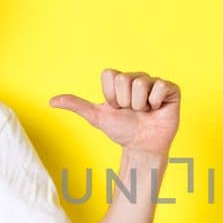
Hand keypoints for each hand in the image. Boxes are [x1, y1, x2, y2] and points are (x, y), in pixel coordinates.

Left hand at [50, 69, 180, 156]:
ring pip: (141, 84)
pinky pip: (160, 86)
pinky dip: (156, 102)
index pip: (110, 76)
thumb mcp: (97, 117)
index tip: (116, 108)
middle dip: (126, 101)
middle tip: (132, 111)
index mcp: (120, 81)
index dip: (111, 96)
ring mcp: (154, 82)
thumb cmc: (122, 131)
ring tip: (145, 112)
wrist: (142, 147)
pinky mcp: (170, 89)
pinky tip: (157, 110)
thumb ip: (77, 105)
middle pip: (125, 80)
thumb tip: (52, 102)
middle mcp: (137, 78)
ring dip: (140, 104)